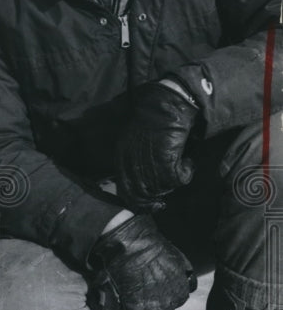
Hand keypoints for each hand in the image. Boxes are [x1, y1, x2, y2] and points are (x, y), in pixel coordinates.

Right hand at [88, 213, 195, 309]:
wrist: (131, 244)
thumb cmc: (152, 245)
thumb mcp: (177, 256)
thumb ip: (184, 271)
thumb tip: (188, 280)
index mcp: (183, 288)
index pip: (175, 300)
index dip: (163, 296)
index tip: (154, 291)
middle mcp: (172, 301)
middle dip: (152, 305)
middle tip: (139, 295)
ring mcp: (153, 307)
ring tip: (129, 306)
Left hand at [115, 80, 200, 210]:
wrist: (165, 105)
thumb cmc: (150, 119)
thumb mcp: (131, 141)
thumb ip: (133, 161)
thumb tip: (141, 182)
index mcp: (121, 160)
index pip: (125, 192)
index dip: (138, 202)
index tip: (151, 203)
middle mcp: (132, 166)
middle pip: (143, 196)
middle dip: (156, 199)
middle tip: (166, 197)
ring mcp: (149, 166)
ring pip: (164, 188)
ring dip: (173, 180)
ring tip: (180, 165)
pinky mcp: (167, 163)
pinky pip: (181, 179)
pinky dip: (187, 171)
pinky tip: (189, 161)